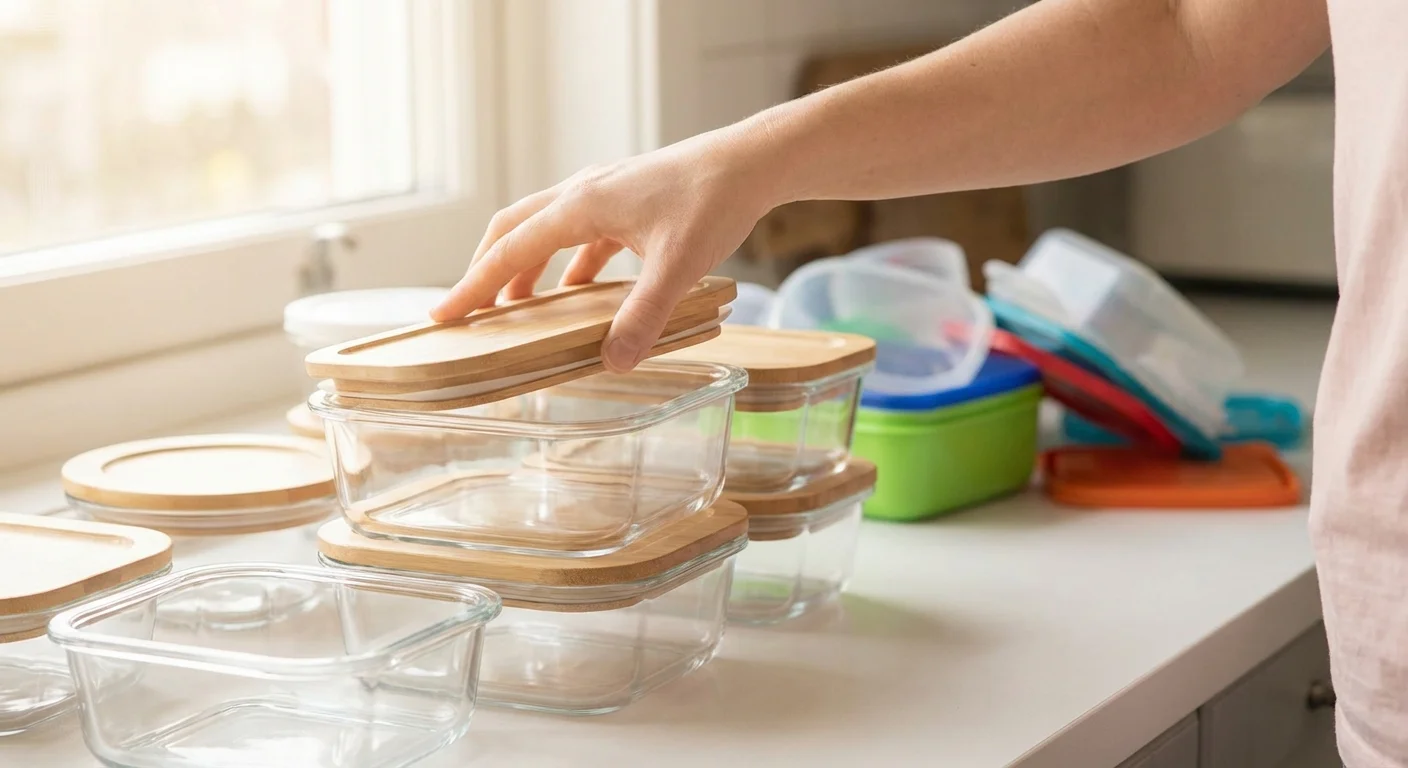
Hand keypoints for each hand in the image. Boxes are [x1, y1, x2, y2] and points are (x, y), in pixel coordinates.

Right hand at [431, 127, 778, 371]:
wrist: (751, 162)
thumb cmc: (714, 202)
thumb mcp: (678, 267)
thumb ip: (644, 317)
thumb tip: (612, 363)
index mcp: (581, 204)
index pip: (510, 249)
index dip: (474, 286)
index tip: (445, 315)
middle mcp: (584, 193)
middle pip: (514, 230)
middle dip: (487, 271)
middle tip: (468, 310)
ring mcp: (606, 194)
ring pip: (546, 230)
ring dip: (527, 268)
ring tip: (516, 309)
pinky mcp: (629, 202)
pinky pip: (582, 235)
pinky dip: (569, 265)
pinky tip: (580, 293)